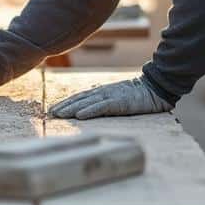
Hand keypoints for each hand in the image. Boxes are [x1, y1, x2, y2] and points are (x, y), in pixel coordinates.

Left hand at [49, 77, 172, 119]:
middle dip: (63, 106)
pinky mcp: (119, 102)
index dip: (66, 103)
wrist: (155, 88)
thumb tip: (92, 107)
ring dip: (71, 109)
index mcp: (101, 92)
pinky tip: (79, 116)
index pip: (79, 97)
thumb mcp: (117, 97)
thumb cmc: (137, 96)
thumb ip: (105, 101)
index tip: (53, 109)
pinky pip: (101, 107)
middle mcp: (102, 92)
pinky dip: (89, 111)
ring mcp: (110, 96)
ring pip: (86, 103)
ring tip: (58, 115)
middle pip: (78, 99)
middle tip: (50, 113)